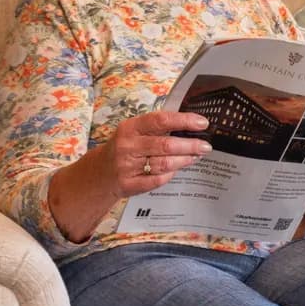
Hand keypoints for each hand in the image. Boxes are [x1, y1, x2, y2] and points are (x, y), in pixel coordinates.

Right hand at [92, 111, 213, 200]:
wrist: (98, 173)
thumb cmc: (125, 148)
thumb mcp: (135, 132)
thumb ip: (158, 127)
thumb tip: (192, 124)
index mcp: (130, 128)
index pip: (161, 120)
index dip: (184, 121)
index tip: (203, 123)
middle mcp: (127, 146)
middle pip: (166, 145)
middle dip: (191, 145)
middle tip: (206, 146)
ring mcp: (127, 166)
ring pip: (164, 163)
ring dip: (184, 160)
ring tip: (195, 156)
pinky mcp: (129, 184)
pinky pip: (157, 180)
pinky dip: (171, 174)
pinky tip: (177, 169)